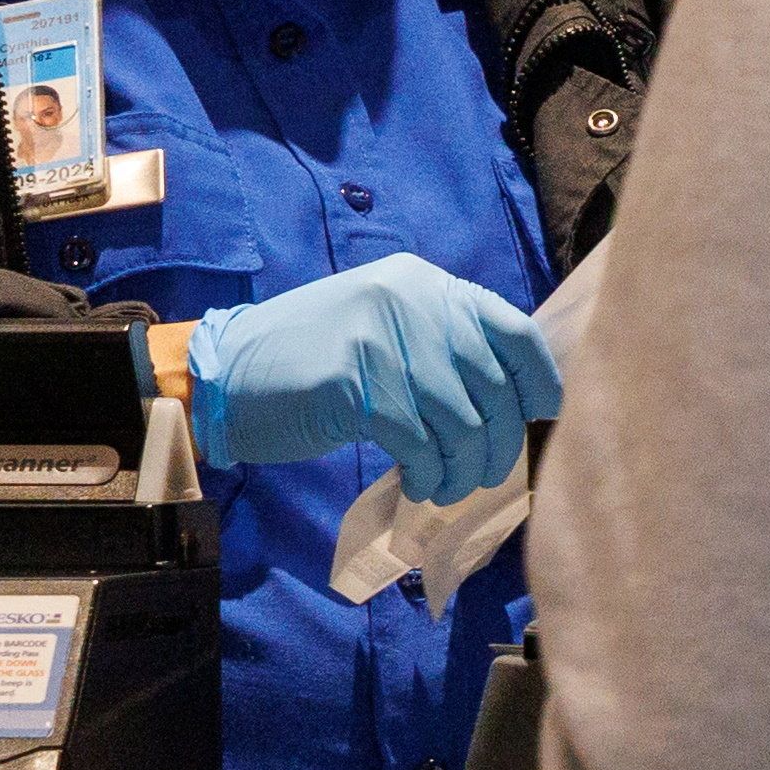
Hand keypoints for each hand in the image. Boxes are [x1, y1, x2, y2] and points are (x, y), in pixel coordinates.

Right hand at [186, 254, 559, 502]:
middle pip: (491, 383)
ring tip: (446, 486)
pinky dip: (428, 473)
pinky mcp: (354, 384)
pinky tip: (417, 485)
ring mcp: (380, 339)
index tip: (543, 414)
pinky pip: (419, 442)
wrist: (225, 375)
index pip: (511, 327)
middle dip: (498, 441)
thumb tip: (515, 397)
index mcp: (423, 284)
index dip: (539, 376)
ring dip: (463, 467)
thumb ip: (444, 346)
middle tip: (486, 474)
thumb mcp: (387, 331)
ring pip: (460, 420)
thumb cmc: (313, 362)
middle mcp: (409, 301)